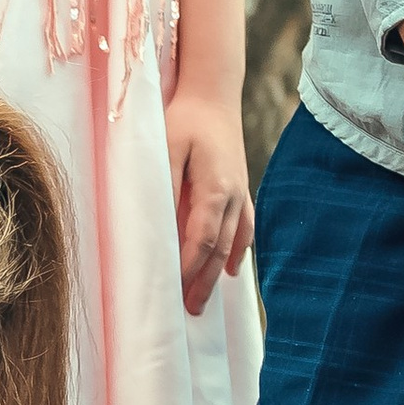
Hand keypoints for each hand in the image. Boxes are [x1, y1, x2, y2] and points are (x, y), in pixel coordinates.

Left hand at [165, 93, 252, 317]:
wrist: (212, 92)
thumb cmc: (183, 118)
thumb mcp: (165, 147)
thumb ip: (164, 185)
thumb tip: (160, 223)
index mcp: (215, 189)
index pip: (203, 240)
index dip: (190, 269)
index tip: (175, 293)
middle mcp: (233, 195)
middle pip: (220, 249)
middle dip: (204, 282)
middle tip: (190, 311)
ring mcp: (240, 192)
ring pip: (233, 242)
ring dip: (218, 273)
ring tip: (204, 300)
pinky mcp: (239, 187)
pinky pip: (244, 227)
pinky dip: (238, 250)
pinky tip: (233, 269)